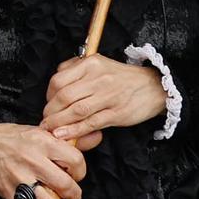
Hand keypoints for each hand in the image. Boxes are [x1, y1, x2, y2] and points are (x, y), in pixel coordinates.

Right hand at [0, 121, 86, 198]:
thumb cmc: (10, 136)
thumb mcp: (39, 130)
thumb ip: (64, 140)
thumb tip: (95, 138)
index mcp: (42, 143)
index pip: (75, 160)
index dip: (80, 170)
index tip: (76, 173)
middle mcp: (32, 162)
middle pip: (65, 184)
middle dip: (74, 193)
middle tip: (72, 194)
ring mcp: (20, 179)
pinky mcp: (9, 193)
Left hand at [40, 54, 165, 144]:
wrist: (153, 86)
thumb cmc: (121, 77)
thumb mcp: (99, 64)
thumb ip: (75, 68)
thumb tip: (54, 83)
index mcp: (91, 64)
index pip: (59, 80)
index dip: (48, 95)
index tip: (47, 103)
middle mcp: (99, 79)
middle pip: (65, 96)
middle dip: (50, 111)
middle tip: (45, 120)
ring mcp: (109, 96)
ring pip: (76, 111)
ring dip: (58, 123)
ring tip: (49, 130)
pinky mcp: (117, 113)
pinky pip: (91, 123)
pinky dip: (74, 130)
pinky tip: (63, 135)